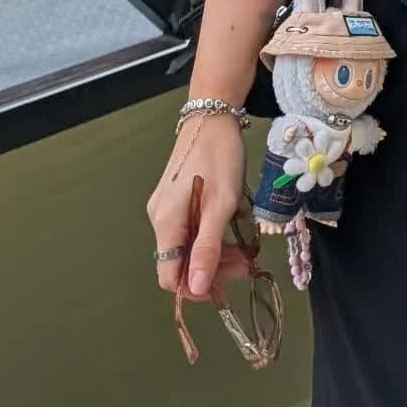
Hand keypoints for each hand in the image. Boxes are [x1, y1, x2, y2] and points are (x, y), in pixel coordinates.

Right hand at [147, 115, 249, 298]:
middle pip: (180, 262)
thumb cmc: (219, 159)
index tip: (227, 285)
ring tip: (246, 250)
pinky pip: (191, 229)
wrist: (212, 119)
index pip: (169, 276)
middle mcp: (160, 219)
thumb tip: (197, 288)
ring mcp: (167, 209)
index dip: (196, 288)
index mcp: (165, 223)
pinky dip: (212, 236)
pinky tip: (234, 230)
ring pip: (188, 246)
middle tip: (247, 263)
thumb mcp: (221, 205)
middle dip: (213, 269)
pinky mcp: (177, 200)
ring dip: (215, 254)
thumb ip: (208, 247)